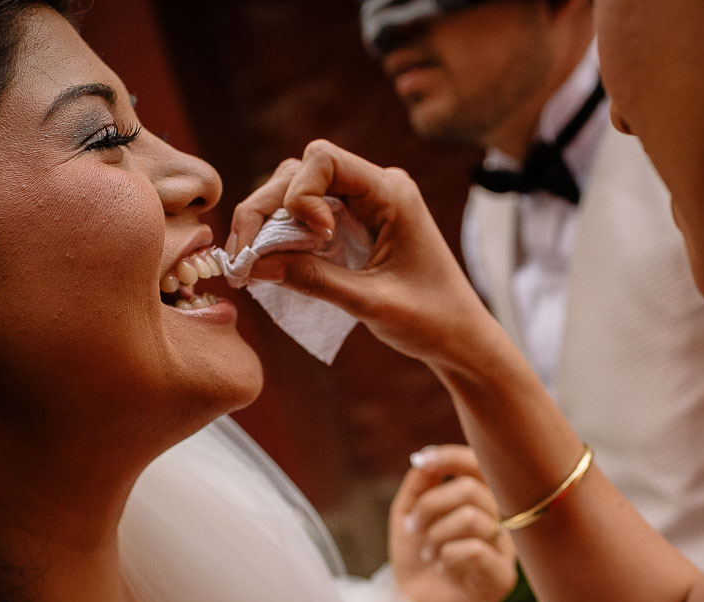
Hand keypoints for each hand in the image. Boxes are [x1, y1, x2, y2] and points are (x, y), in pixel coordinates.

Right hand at [229, 141, 503, 366]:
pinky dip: (281, 236)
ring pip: (295, 191)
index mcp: (392, 192)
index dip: (299, 192)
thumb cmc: (431, 321)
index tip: (313, 237)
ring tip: (249, 265)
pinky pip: (305, 216)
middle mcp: (376, 188)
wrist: (460, 339)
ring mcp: (363, 205)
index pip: (323, 158)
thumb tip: (254, 265)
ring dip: (267, 223)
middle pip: (299, 172)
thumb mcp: (370, 303)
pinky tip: (266, 265)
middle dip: (265, 209)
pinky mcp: (353, 225)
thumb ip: (313, 279)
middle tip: (243, 258)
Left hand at [389, 444, 516, 601]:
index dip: (452, 458)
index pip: (480, 466)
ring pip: (472, 518)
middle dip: (430, 505)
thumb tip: (427, 455)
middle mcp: (501, 522)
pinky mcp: (503, 577)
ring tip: (428, 553)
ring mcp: (505, 549)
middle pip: (471, 489)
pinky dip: (448, 556)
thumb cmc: (415, 559)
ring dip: (436, 535)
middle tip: (411, 527)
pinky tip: (443, 569)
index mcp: (482, 503)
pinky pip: (476, 550)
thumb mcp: (408, 513)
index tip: (422, 461)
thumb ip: (420, 483)